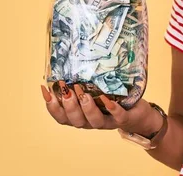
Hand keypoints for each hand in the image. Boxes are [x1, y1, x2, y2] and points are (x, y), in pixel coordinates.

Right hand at [40, 81, 159, 135]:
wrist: (137, 113)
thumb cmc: (113, 99)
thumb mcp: (96, 91)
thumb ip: (84, 82)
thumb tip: (70, 60)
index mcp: (81, 116)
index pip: (61, 116)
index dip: (51, 106)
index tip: (45, 89)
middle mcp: (91, 122)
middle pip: (75, 121)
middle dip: (69, 106)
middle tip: (67, 90)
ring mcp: (108, 121)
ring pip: (93, 121)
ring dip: (87, 108)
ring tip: (84, 94)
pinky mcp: (124, 119)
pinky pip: (117, 116)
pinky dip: (111, 108)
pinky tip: (107, 98)